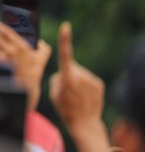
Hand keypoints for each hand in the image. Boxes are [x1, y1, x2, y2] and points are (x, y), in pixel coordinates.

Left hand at [0, 21, 51, 109]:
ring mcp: (4, 59)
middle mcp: (10, 51)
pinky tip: (0, 57)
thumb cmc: (35, 70)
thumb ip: (42, 46)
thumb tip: (39, 41)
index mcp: (21, 46)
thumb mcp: (43, 56)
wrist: (27, 87)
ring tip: (1, 47)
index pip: (6, 31)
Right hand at [49, 22, 104, 138]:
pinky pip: (87, 78)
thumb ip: (57, 78)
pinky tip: (84, 96)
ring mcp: (91, 80)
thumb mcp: (53, 93)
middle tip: (67, 91)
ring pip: (79, 73)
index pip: (65, 55)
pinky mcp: (98, 83)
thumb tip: (64, 71)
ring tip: (76, 96)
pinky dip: (84, 84)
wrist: (85, 124)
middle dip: (67, 74)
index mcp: (67, 78)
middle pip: (70, 67)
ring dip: (76, 80)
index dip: (64, 40)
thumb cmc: (65, 109)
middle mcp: (81, 76)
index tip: (65, 27)